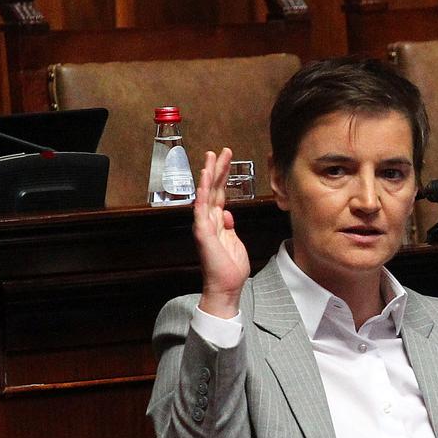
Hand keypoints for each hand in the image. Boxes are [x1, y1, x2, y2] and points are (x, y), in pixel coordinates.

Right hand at [192, 148, 248, 317]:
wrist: (226, 286)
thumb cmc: (230, 268)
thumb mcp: (235, 242)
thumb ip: (230, 227)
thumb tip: (228, 215)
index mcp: (218, 222)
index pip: (220, 194)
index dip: (223, 177)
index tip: (226, 160)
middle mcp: (209, 220)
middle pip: (212, 189)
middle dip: (217, 168)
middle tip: (220, 150)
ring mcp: (205, 225)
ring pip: (205, 194)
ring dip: (208, 175)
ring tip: (211, 157)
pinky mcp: (203, 232)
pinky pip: (202, 209)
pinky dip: (202, 194)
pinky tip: (204, 180)